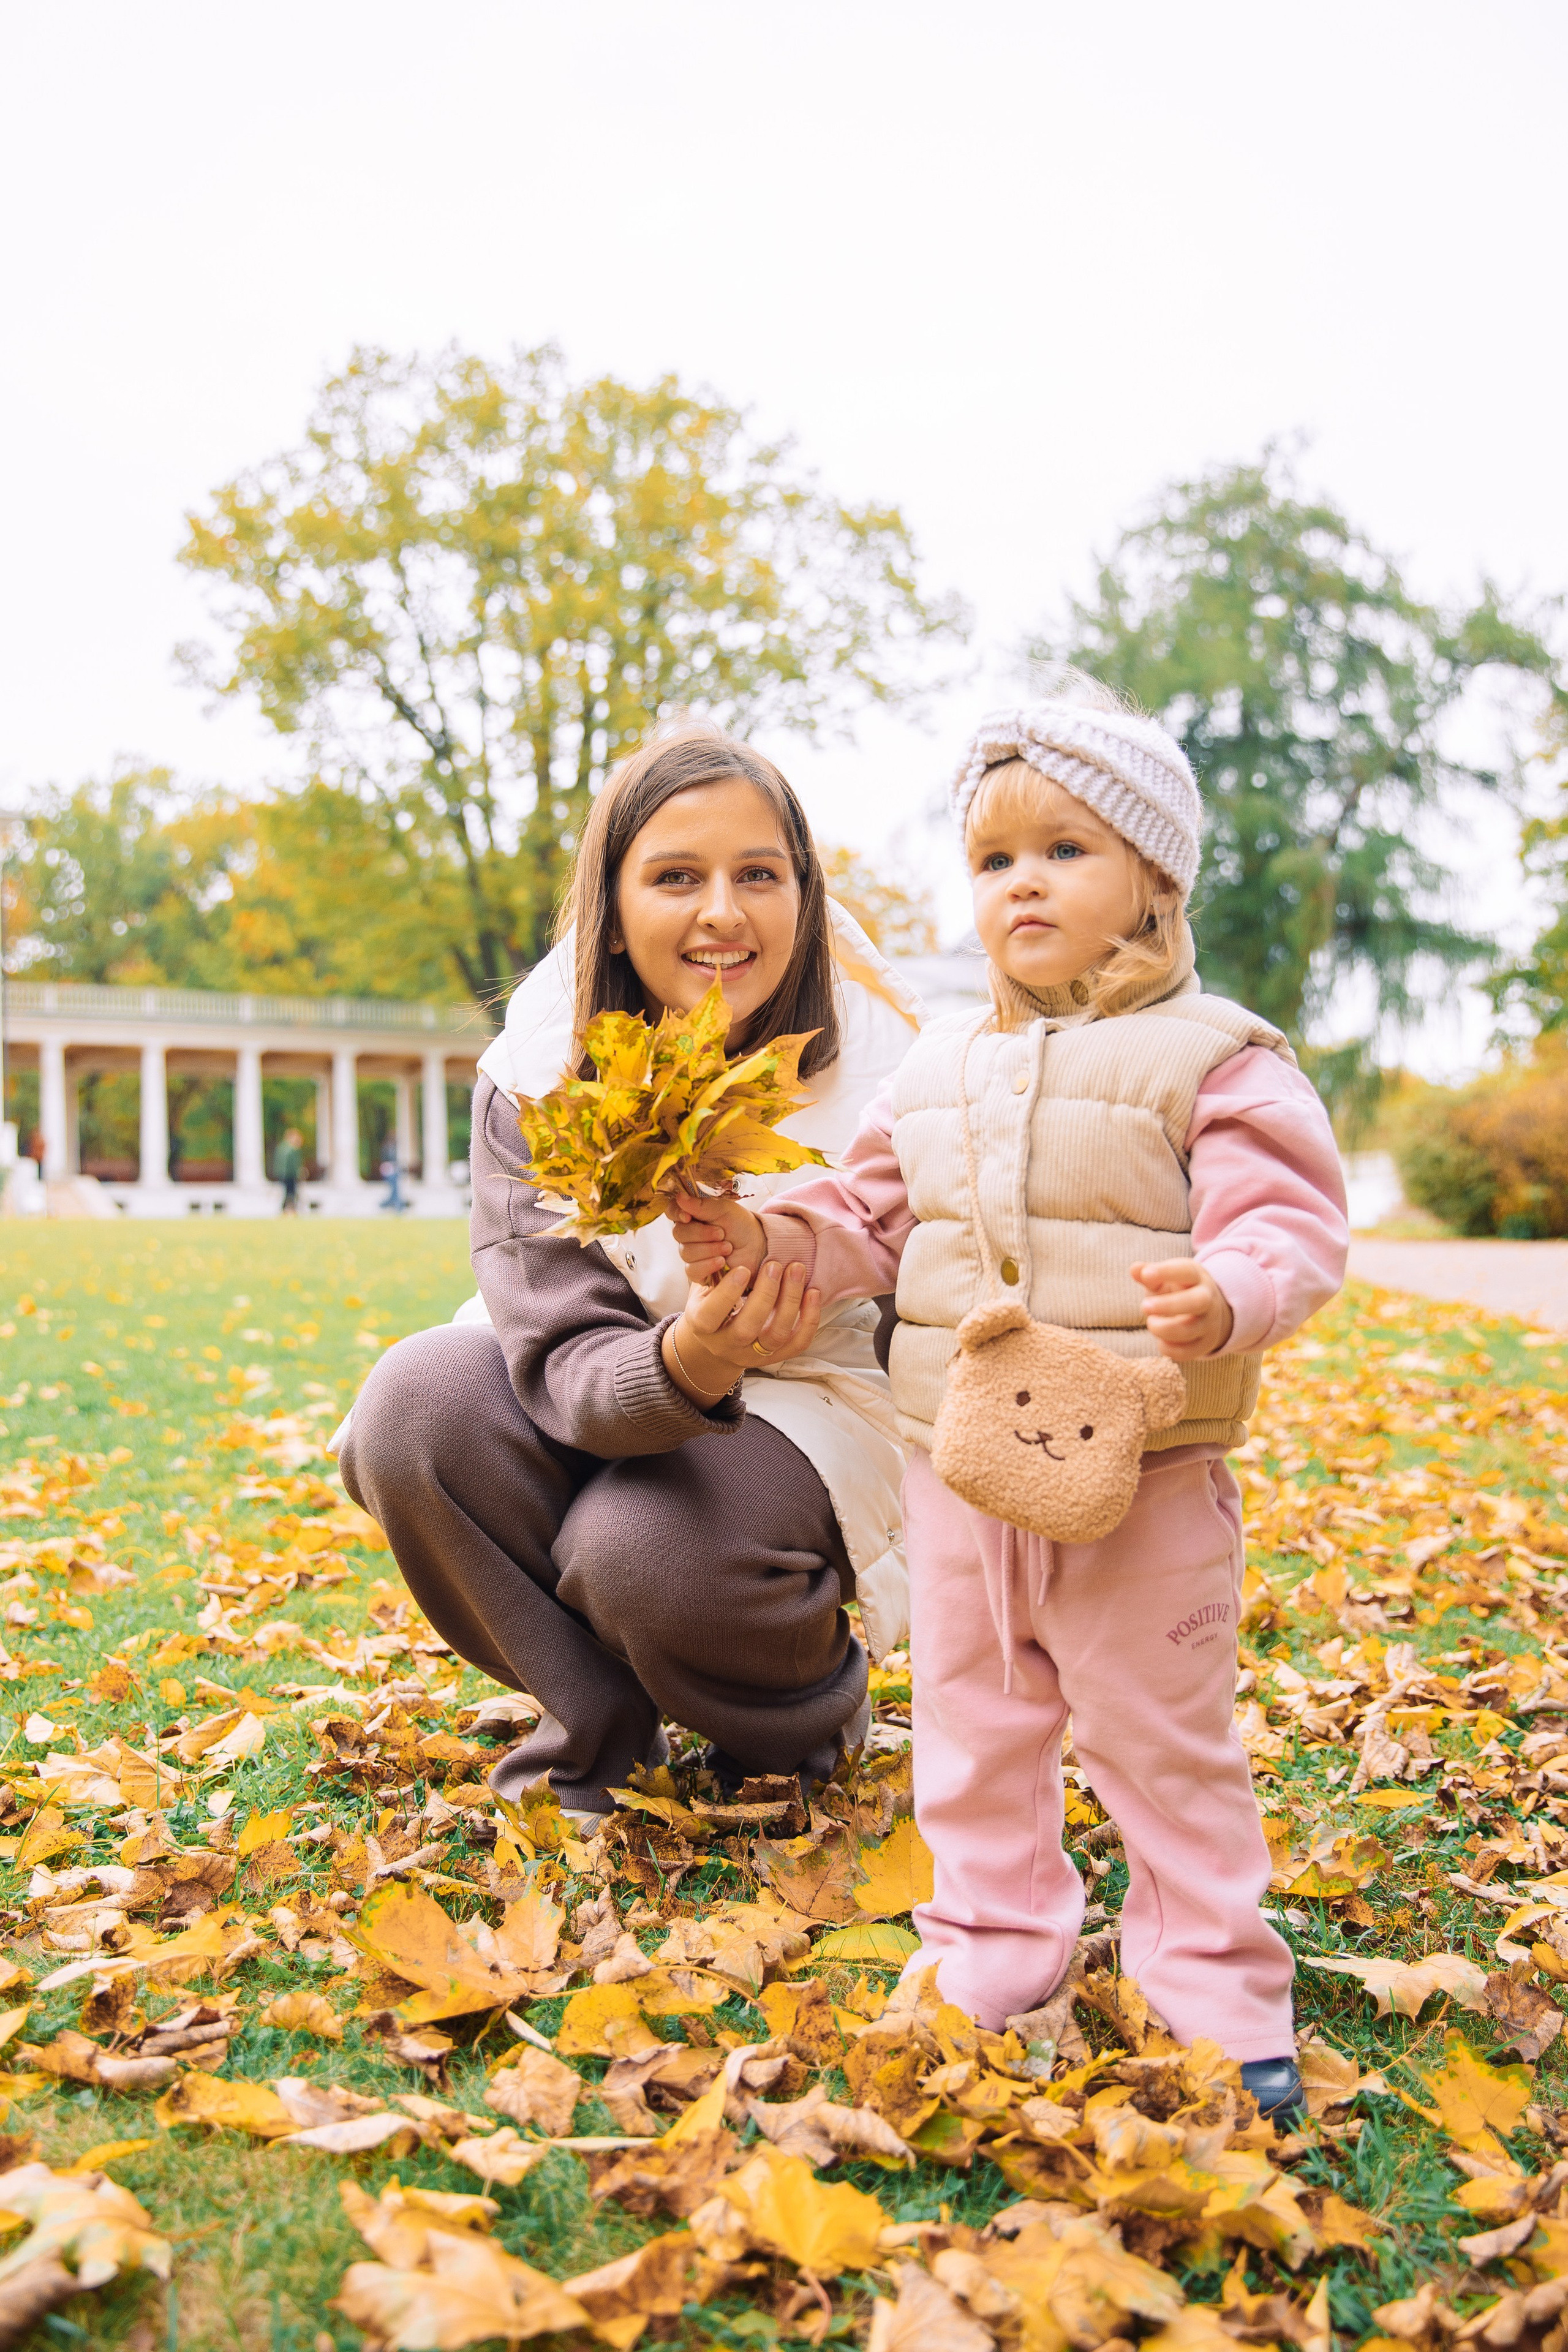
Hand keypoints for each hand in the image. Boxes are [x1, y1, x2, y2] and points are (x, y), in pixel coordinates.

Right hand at [661, 1258, 821, 1404]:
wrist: (719, 1341)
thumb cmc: (711, 1303)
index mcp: (703, 1327)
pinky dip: (810, 1319)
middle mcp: (727, 1346)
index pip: (711, 1316)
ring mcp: (753, 1355)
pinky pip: (798, 1343)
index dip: (727, 1293)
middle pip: (747, 1328)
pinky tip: (813, 1292)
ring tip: (797, 1270)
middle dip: (765, 1295)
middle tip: (775, 1265)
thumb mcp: (702, 1288)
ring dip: (790, 1301)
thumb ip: (711, 1273)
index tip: (743, 1269)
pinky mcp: (776, 1357)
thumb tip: (726, 1247)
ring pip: (776, 1335)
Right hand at [670, 1189, 767, 1285]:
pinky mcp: (698, 1271)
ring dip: (709, 1249)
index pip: (672, 1211)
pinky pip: (692, 1270)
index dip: (677, 1214)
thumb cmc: (741, 1225)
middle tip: (721, 1233)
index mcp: (692, 1214)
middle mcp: (689, 1233)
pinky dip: (708, 1265)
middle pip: (678, 1233)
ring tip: (728, 1247)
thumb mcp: (724, 1210)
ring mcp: (692, 1253)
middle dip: (701, 1234)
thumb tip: (679, 1197)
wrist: (758, 1248)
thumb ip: (701, 1205)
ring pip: (685, 1252)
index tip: (688, 1217)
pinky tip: (722, 1261)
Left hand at [1131, 1258, 1233, 1359]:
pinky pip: (1189, 1351)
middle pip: (1197, 1301)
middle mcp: (1208, 1300)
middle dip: (1169, 1305)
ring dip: (1165, 1329)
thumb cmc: (1178, 1291)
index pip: (1187, 1271)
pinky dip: (1170, 1349)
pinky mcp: (1205, 1344)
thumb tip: (1135, 1269)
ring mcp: (1209, 1323)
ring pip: (1191, 1329)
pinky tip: (1161, 1342)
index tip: (1146, 1274)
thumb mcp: (1165, 1279)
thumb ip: (1150, 1274)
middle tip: (1144, 1306)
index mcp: (1197, 1278)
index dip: (1167, 1272)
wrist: (1207, 1312)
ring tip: (1151, 1323)